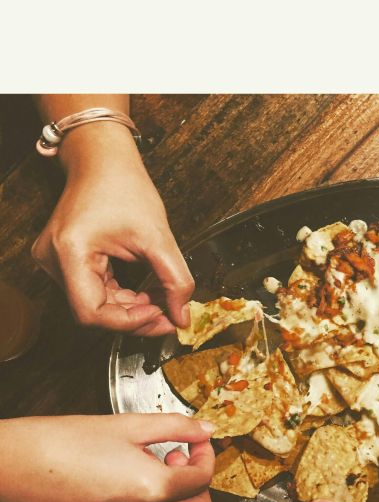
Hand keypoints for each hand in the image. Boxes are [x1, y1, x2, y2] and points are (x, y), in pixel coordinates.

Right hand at [0, 413, 215, 501]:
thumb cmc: (64, 441)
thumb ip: (177, 427)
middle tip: (175, 460)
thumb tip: (207, 430)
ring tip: (142, 471)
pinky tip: (118, 491)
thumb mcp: (129, 425)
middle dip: (196, 485)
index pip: (204, 480)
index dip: (206, 456)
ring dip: (169, 500)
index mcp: (151, 489)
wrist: (11, 466)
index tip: (196, 444)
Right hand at [31, 125, 192, 334]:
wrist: (103, 160)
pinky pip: (96, 293)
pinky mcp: (67, 263)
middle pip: (94, 313)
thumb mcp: (159, 237)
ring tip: (161, 302)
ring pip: (96, 306)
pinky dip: (124, 299)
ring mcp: (57, 263)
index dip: (129, 322)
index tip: (161, 316)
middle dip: (135, 318)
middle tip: (169, 316)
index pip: (92, 313)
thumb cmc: (123, 186)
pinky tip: (146, 295)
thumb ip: (175, 280)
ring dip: (132, 310)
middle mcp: (55, 261)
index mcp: (70, 252)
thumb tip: (182, 316)